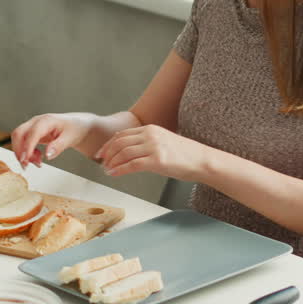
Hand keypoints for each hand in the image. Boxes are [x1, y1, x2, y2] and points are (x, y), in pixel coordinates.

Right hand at [11, 113, 94, 166]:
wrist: (76, 126)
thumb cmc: (74, 129)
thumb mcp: (70, 138)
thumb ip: (58, 146)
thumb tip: (48, 155)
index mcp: (47, 121)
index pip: (32, 133)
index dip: (27, 147)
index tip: (25, 160)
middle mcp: (36, 122)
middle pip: (18, 134)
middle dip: (19, 151)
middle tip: (26, 165)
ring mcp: (33, 127)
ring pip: (18, 139)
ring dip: (23, 154)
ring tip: (38, 163)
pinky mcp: (32, 134)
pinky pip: (23, 143)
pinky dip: (27, 153)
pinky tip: (38, 158)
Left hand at [94, 124, 211, 181]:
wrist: (202, 161)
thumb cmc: (184, 155)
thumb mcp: (163, 142)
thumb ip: (146, 143)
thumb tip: (128, 151)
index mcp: (150, 129)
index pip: (122, 135)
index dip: (108, 144)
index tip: (101, 153)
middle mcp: (150, 135)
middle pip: (119, 142)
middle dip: (107, 153)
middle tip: (100, 162)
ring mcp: (154, 147)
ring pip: (123, 153)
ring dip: (111, 162)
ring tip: (107, 170)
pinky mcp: (157, 161)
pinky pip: (131, 165)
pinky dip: (119, 170)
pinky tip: (113, 174)